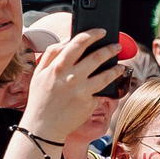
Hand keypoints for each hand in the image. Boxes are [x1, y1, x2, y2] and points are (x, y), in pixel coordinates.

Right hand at [20, 29, 110, 150]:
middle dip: (110, 48)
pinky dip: (102, 90)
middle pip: (97, 56)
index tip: (101, 31)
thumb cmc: (40, 99)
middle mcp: (72, 77)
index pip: (79, 42)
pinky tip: (104, 88)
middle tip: (117, 46)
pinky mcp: (89, 103)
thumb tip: (66, 40)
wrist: (43, 127)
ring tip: (120, 66)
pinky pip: (99, 93)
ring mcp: (82, 90)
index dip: (92, 34)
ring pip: (106, 74)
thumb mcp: (39, 73)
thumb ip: (51, 54)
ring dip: (116, 68)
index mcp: (58, 66)